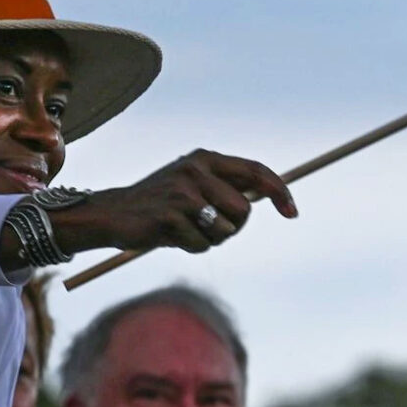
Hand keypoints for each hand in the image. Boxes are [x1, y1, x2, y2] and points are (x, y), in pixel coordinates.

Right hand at [50, 149, 297, 255]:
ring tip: (186, 231)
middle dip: (232, 228)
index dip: (280, 191)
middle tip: (207, 228)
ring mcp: (183, 191)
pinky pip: (201, 244)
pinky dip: (191, 247)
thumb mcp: (193, 186)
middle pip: (244, 212)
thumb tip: (268, 196)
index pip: (256, 171)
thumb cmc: (160, 205)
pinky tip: (171, 237)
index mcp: (205, 159)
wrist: (113, 214)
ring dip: (210, 240)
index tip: (292, 212)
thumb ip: (226, 188)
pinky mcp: (170, 215)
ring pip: (225, 231)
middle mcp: (196, 169)